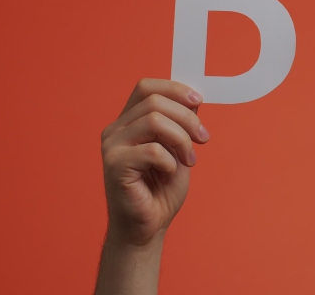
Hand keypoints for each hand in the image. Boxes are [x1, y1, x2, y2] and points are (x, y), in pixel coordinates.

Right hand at [100, 79, 209, 247]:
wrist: (147, 227)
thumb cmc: (160, 190)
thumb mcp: (177, 149)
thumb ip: (180, 123)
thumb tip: (193, 99)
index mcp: (128, 121)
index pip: (146, 87)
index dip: (175, 89)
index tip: (199, 101)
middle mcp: (116, 130)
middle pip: (154, 101)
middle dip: (187, 118)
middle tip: (202, 139)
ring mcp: (112, 146)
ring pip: (154, 121)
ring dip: (181, 139)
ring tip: (189, 159)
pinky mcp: (114, 165)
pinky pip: (152, 150)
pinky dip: (170, 161)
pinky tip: (169, 174)